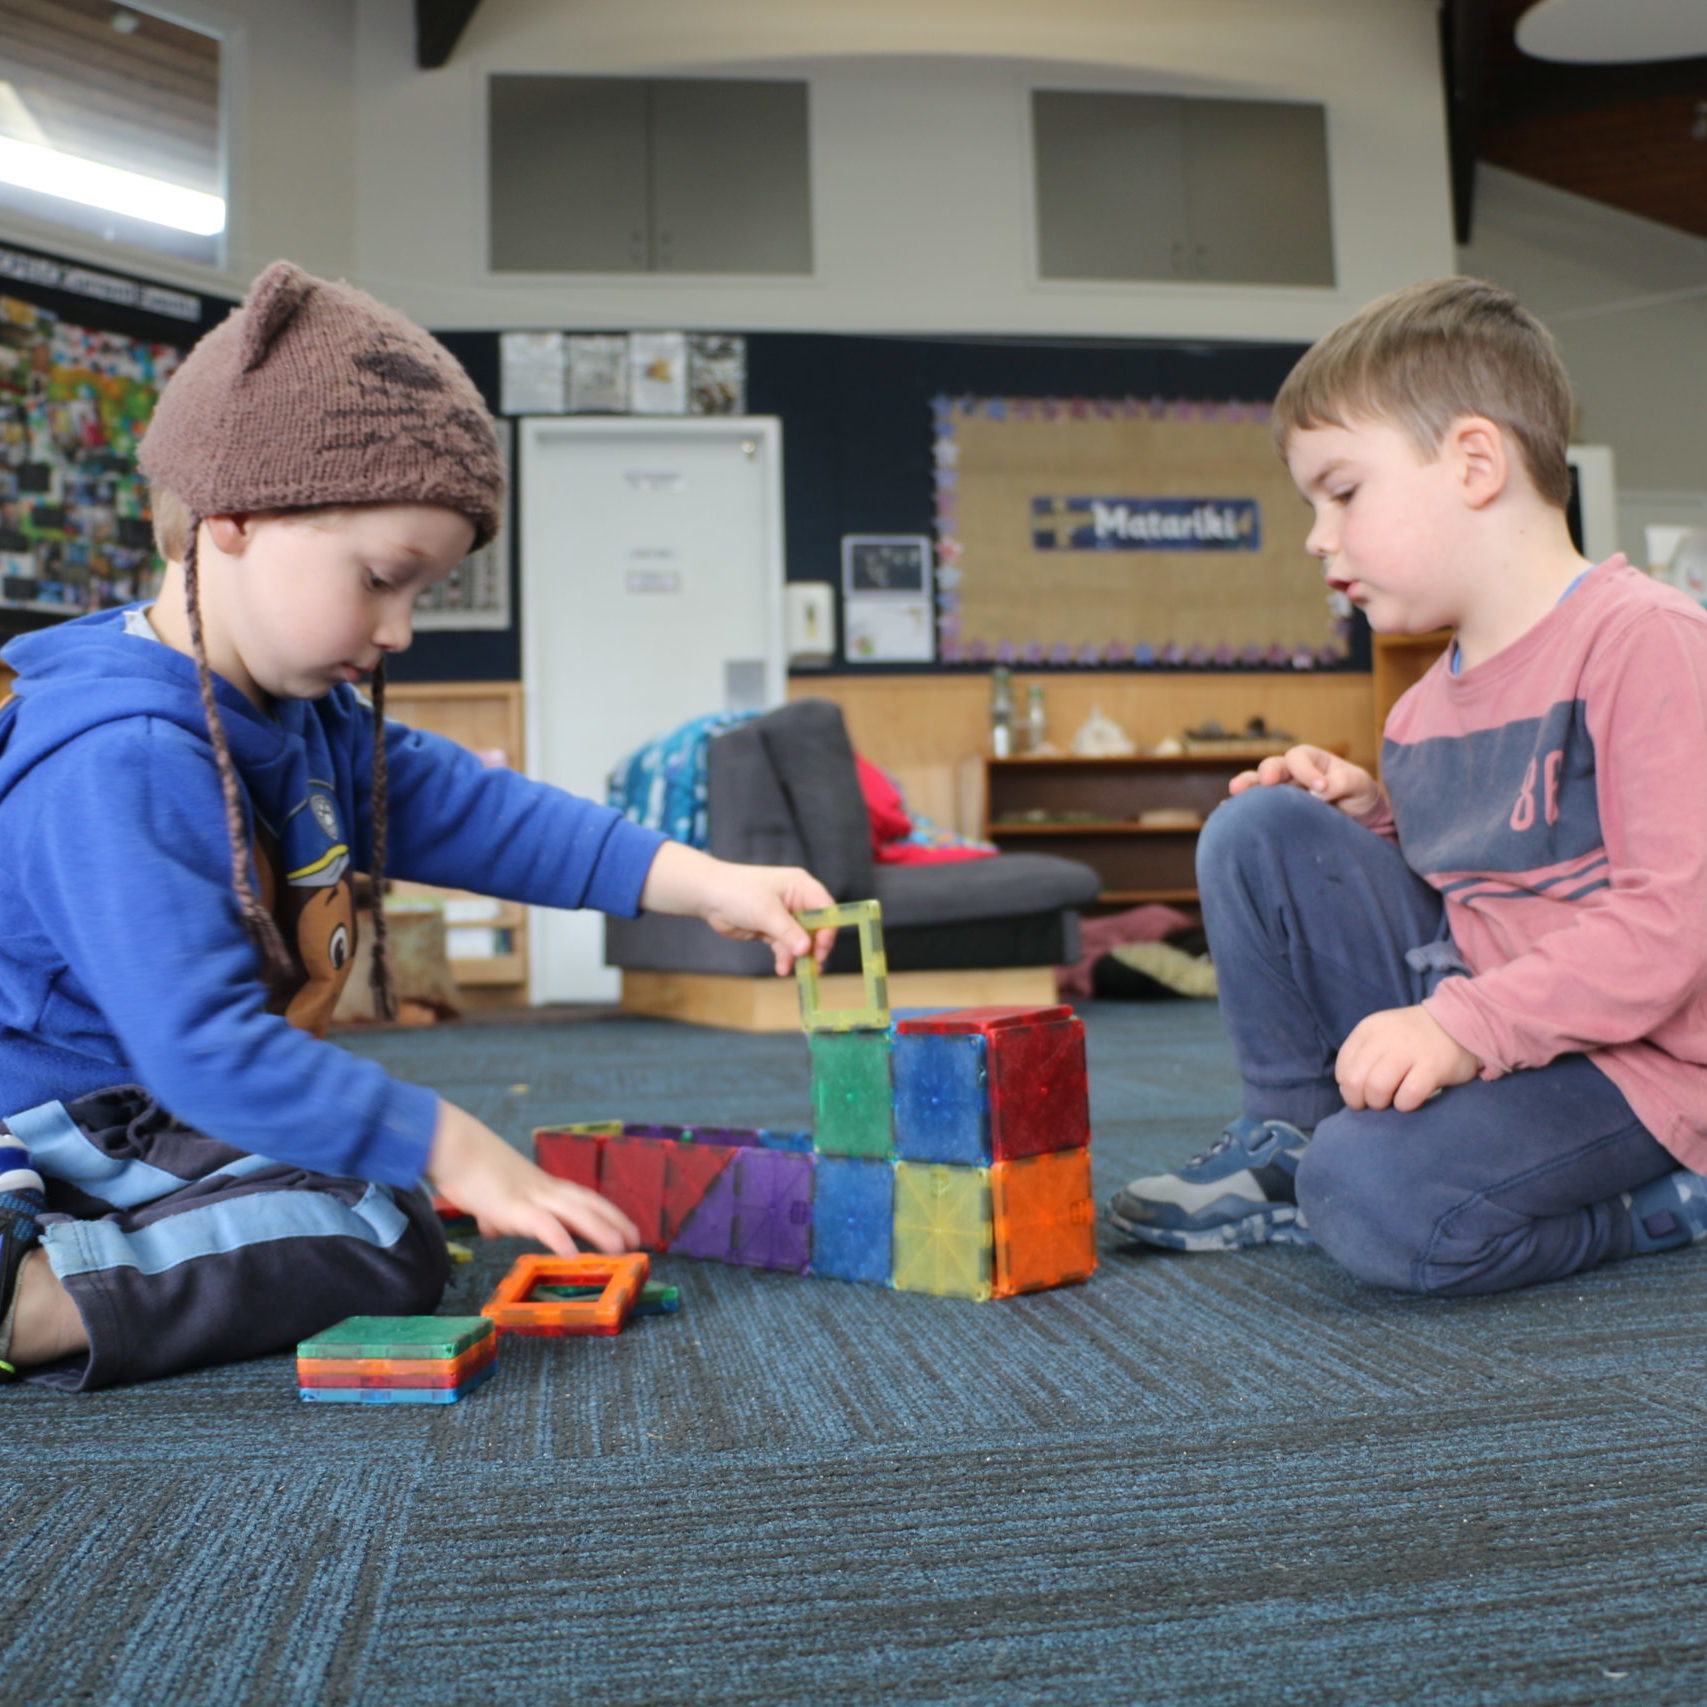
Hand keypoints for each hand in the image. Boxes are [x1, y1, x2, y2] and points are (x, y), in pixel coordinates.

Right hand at [427, 1101, 638, 1256]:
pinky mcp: (511, 1206)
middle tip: (636, 1240)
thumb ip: (496, 1214)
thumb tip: (492, 1229)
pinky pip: (542, 1224)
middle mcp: (541, 1188)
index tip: (624, 1226)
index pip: (581, 1197)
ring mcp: (529, 1195)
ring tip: (620, 1247)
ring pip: (575, 1212)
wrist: (450, 1144)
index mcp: (539, 1184)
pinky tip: (572, 1253)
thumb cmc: (466, 1167)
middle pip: (587, 1203)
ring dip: (600, 1230)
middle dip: (613, 1221)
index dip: (604, 1211)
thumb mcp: (488, 1195)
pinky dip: (560, 1238)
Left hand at [641, 843, 836, 974]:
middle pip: (816, 927)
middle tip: (814, 965)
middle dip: (814, 947)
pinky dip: (784, 958)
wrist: (708, 896)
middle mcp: (796, 901)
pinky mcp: (771, 929)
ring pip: (800, 940)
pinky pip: (784, 946)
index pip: (825, 909)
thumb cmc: (738, 892)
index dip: (827, 929)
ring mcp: (784, 916)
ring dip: (798, 957)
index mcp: (801, 887)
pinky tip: (782, 969)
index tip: (820, 948)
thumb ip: (788, 932)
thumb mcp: (766, 912)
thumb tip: (806, 950)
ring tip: (796, 971)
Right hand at [1228, 743, 1383, 819]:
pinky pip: (1254, 808)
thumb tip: (1319, 789)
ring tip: (1236, 793)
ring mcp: (1280, 794)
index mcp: (1310, 760)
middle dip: (1267, 773)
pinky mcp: (1275, 814)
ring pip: (1257, 786)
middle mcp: (1290, 774)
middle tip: (1267, 782)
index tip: (1319, 788)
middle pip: (1271, 767)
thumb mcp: (1360, 785)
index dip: (1305, 770)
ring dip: (1247, 787)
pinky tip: (1229, 812)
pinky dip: (1241, 809)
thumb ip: (1343, 782)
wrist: (1361, 824)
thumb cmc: (1360, 796)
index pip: (1298, 757)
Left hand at [1335, 1005, 1481, 1112]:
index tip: (1363, 1091)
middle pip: (1354, 1081)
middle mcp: (1385, 1038)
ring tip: (1392, 1101)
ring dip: (1381, 1104)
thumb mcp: (1383, 1034)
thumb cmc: (1415, 1037)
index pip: (1343, 1068)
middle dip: (1360, 1100)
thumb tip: (1348, 1088)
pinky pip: (1407, 1096)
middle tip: (1375, 1102)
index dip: (1348, 1088)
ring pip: (1377, 1089)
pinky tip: (1410, 1100)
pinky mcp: (1432, 1067)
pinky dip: (1405, 1105)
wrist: (1461, 1022)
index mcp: (1369, 1029)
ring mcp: (1409, 1051)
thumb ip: (1363, 1055)